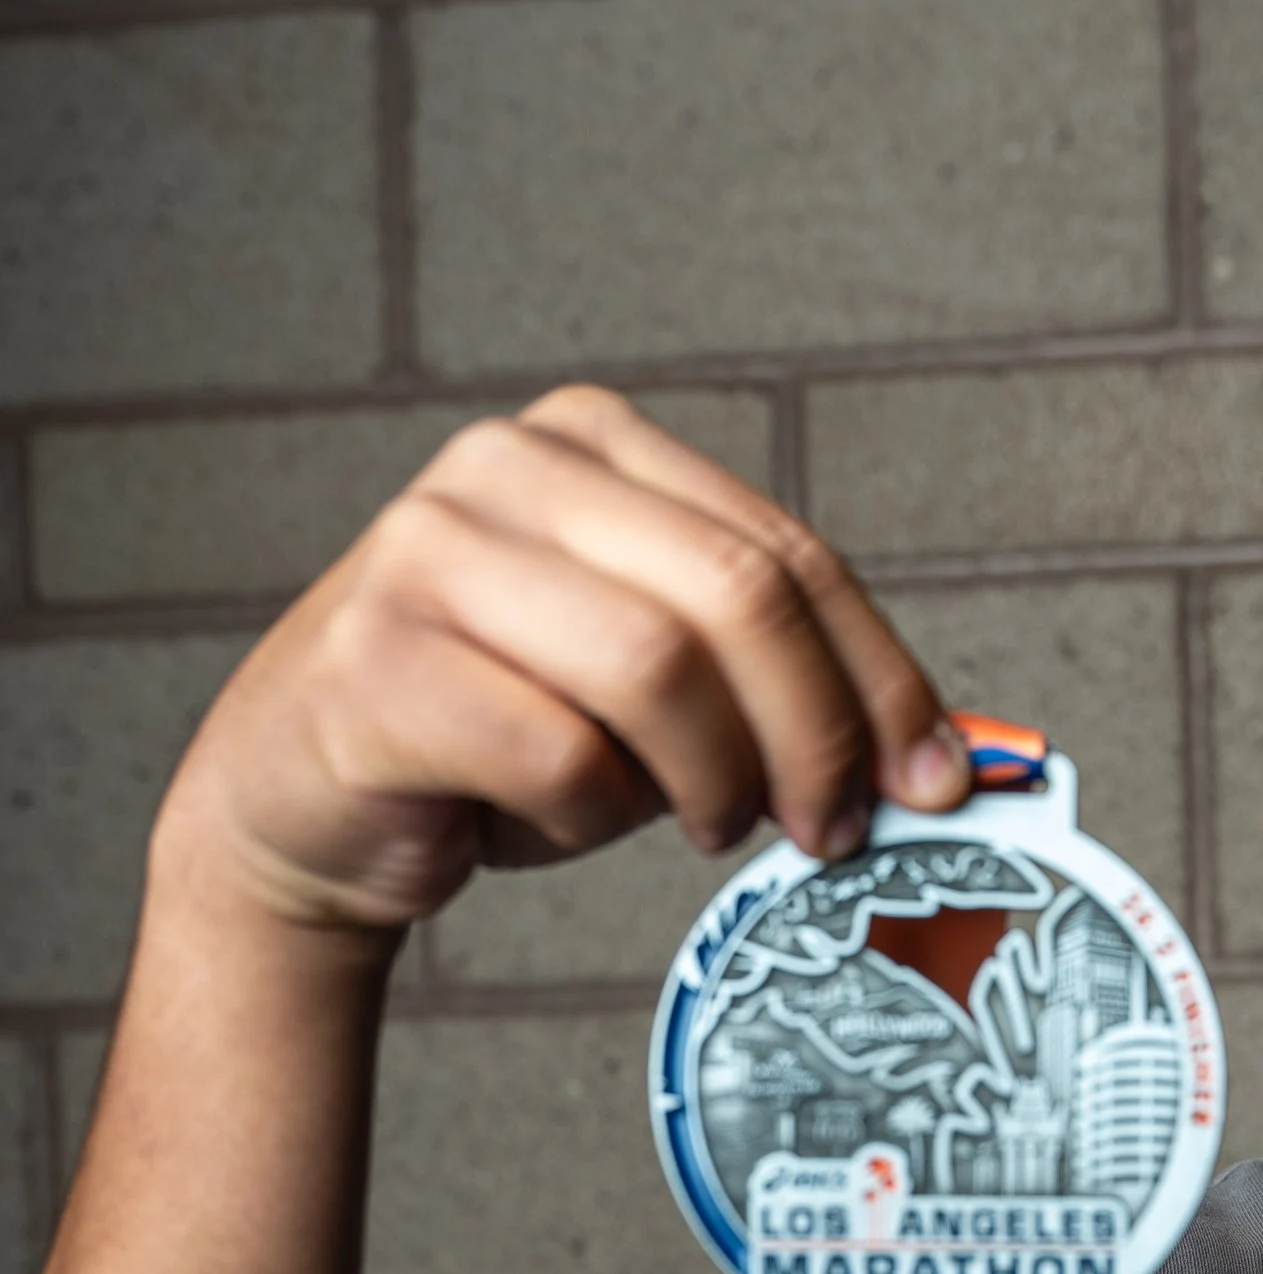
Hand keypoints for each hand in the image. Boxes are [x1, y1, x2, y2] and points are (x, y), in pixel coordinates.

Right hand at [151, 384, 967, 937]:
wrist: (301, 802)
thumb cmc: (500, 740)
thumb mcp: (659, 693)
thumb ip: (778, 688)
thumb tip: (950, 759)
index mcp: (592, 443)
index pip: (784, 551)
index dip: (881, 676)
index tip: (935, 782)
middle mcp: (503, 469)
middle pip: (737, 596)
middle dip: (814, 734)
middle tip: (827, 831)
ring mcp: (427, 554)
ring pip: (655, 669)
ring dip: (709, 779)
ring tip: (701, 826)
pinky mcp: (377, 663)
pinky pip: (556, 755)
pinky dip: (591, 816)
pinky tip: (566, 821)